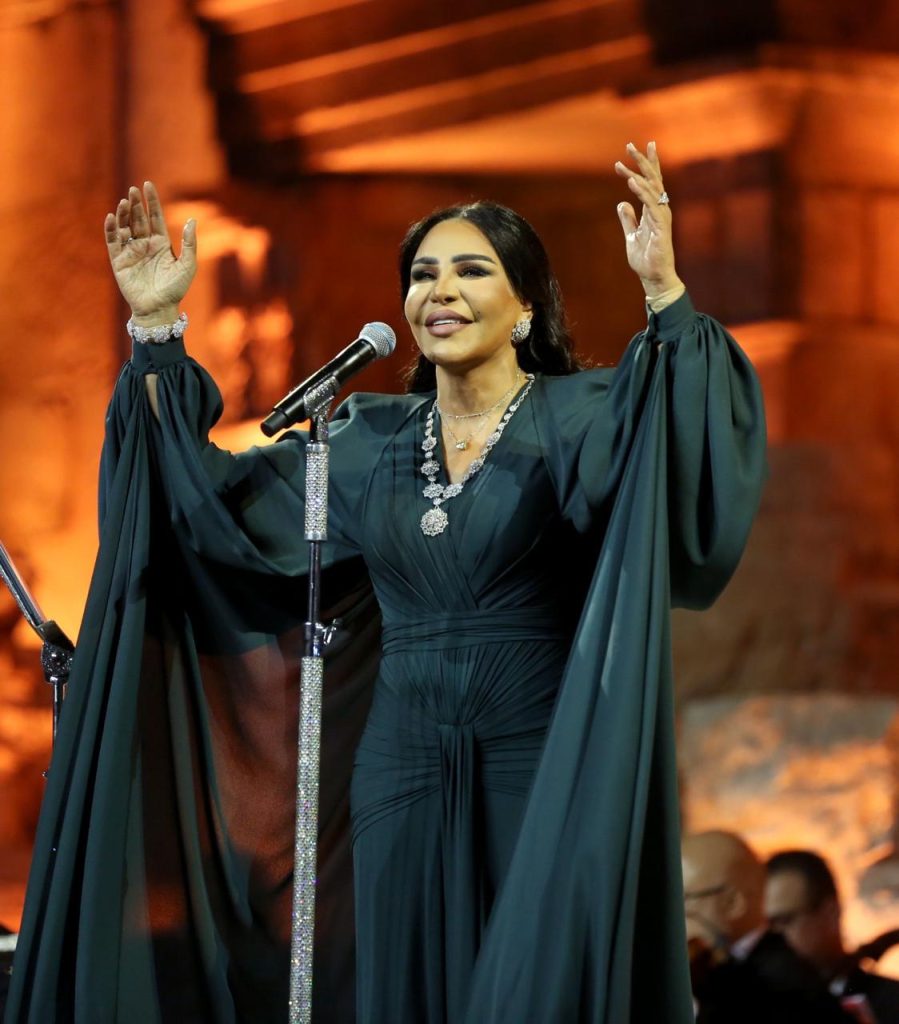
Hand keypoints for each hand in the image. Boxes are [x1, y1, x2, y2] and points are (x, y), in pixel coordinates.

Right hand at [104, 181, 196, 323]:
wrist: (159, 309)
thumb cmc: (176, 289)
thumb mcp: (188, 265)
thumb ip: (190, 244)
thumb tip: (192, 220)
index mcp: (161, 243)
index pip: (155, 217)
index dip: (151, 201)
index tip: (147, 184)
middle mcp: (144, 244)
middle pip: (139, 219)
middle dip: (135, 204)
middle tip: (133, 190)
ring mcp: (131, 252)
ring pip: (125, 227)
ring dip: (123, 214)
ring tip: (123, 201)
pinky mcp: (119, 261)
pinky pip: (113, 242)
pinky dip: (111, 230)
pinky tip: (112, 218)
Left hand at [614, 141, 681, 300]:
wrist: (654, 277)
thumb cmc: (645, 259)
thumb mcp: (631, 236)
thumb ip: (628, 220)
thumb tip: (621, 204)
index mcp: (653, 210)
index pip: (650, 183)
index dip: (644, 166)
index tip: (631, 152)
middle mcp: (659, 210)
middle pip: (653, 179)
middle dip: (643, 161)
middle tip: (630, 145)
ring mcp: (661, 216)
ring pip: (651, 188)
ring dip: (638, 173)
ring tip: (625, 161)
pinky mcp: (661, 226)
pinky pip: (650, 204)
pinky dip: (641, 191)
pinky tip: (631, 181)